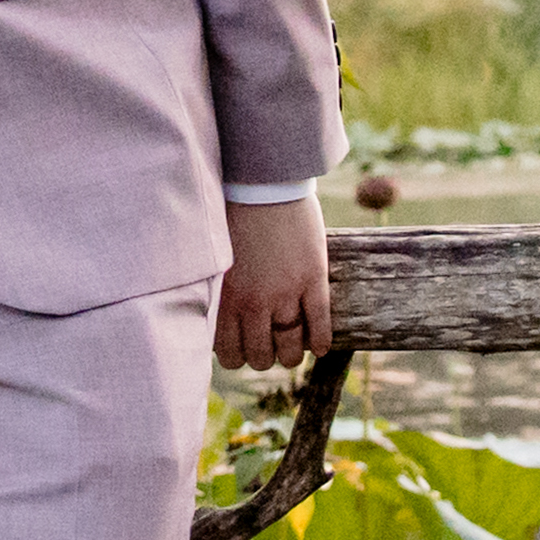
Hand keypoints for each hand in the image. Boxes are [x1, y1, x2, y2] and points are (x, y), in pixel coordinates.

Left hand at [214, 199, 331, 368]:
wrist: (263, 183)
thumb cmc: (233, 215)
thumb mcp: (217, 261)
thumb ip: (220, 292)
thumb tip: (218, 318)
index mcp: (225, 298)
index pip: (229, 354)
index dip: (239, 356)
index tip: (244, 348)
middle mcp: (253, 303)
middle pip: (261, 356)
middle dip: (266, 357)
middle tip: (271, 347)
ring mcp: (285, 293)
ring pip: (291, 348)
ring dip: (293, 354)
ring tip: (295, 348)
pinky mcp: (312, 280)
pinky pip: (320, 324)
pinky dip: (321, 341)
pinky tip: (321, 347)